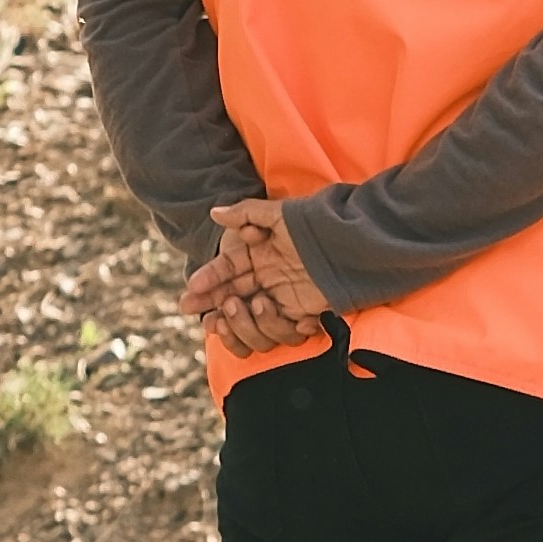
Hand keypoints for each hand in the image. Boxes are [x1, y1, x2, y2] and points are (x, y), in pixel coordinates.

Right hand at [188, 198, 325, 351]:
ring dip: (244, 316)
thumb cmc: (313, 226)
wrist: (350, 242)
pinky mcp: (301, 312)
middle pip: (232, 296)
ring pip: (252, 317)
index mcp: (257, 254)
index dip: (208, 279)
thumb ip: (246, 213)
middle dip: (212, 303)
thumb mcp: (278, 215)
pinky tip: (279, 317)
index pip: (226, 269)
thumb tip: (214, 213)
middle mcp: (266, 277)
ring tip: (246, 303)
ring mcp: (282, 296)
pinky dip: (277, 326)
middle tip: (196, 310)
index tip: (192, 289)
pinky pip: (282, 328)